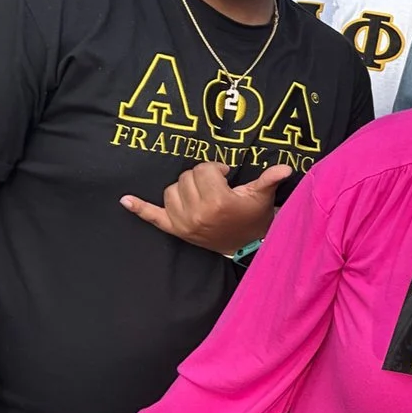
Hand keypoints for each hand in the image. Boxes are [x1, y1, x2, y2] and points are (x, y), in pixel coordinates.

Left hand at [120, 160, 292, 254]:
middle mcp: (198, 212)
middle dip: (200, 177)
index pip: (203, 170)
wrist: (247, 245)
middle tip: (214, 186)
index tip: (225, 175)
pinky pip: (152, 217)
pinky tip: (125, 200)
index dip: (215, 169)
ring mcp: (184, 222)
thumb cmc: (254, 217)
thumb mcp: (262, 197)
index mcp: (219, 202)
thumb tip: (285, 167)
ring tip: (200, 195)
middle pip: (186, 178)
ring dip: (184, 188)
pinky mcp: (175, 229)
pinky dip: (139, 208)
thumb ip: (269, 179)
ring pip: (172, 190)